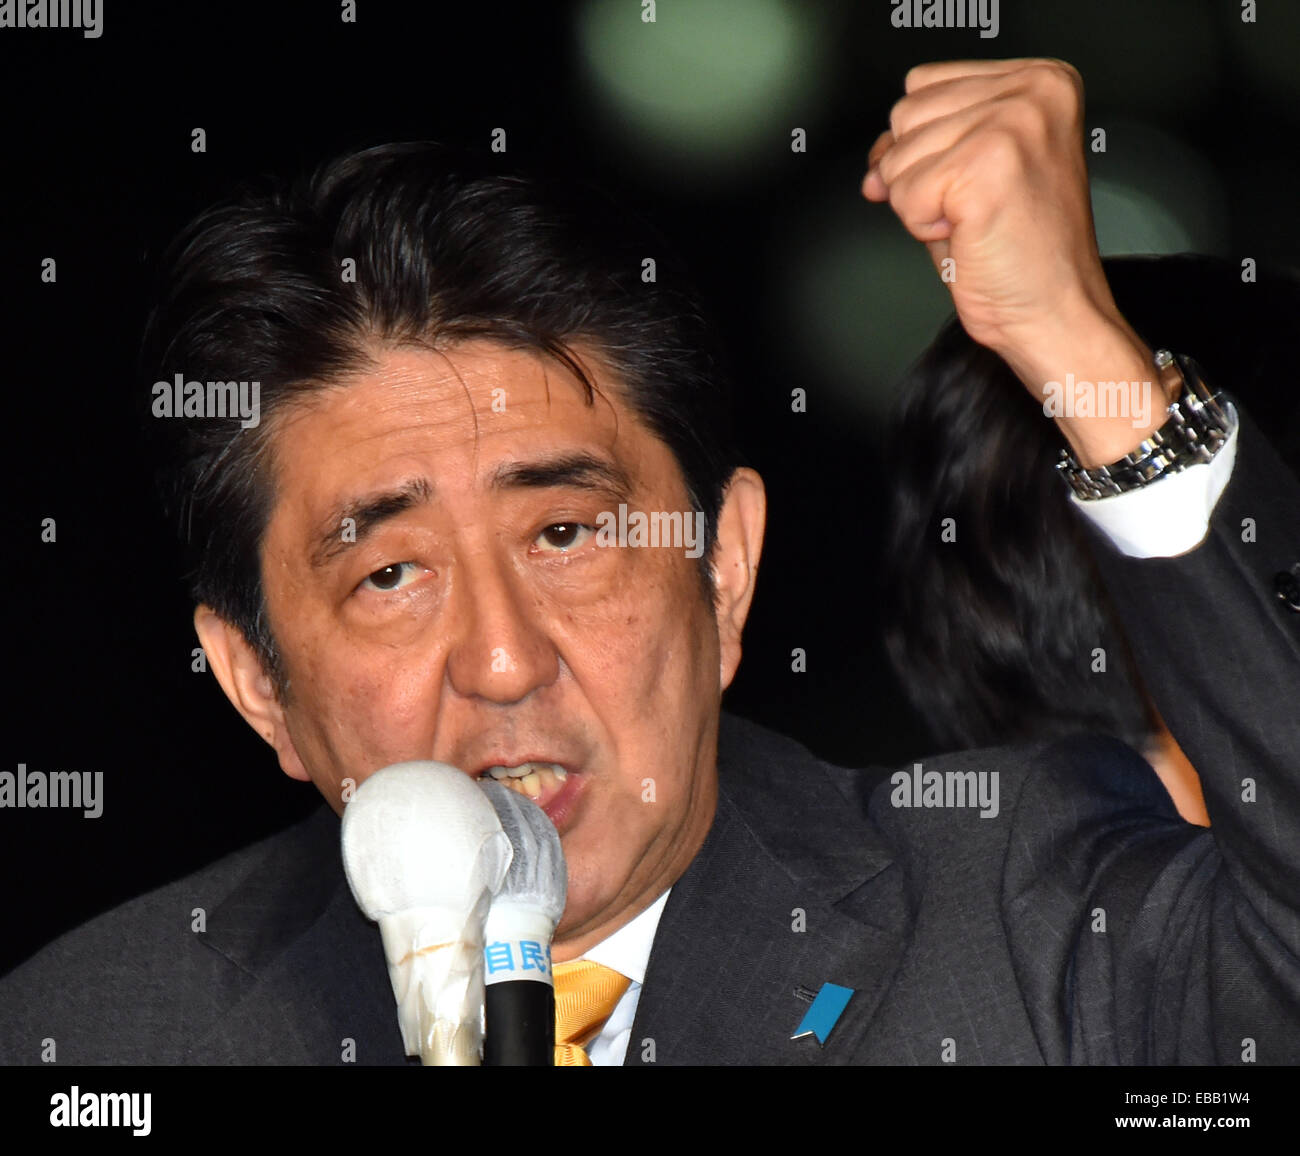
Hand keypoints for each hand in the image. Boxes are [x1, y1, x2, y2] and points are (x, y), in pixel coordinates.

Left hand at [863, 58, 1168, 463]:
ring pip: (899, 157)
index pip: (922, 84)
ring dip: (922, 205)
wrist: (1056, 313)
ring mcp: (1012, 123)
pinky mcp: (987, 166)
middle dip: (919, 176)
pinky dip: (924, 228)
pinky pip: (905, 195)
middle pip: (905, 117)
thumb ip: (929, 145)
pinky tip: (971, 235)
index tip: (959, 183)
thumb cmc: (1023, 258)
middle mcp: (1033, 92)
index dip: (920, 145)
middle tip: (973, 210)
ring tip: (975, 222)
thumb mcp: (972, 177)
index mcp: (1042, 81)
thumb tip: (877, 153)